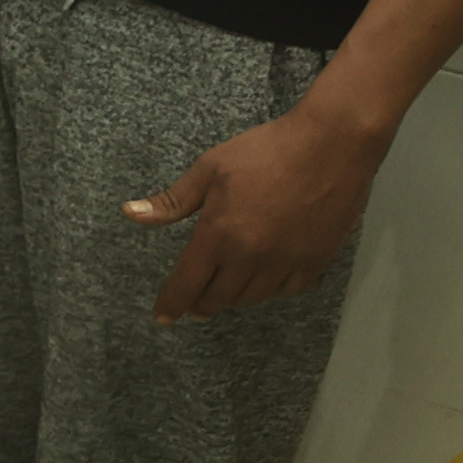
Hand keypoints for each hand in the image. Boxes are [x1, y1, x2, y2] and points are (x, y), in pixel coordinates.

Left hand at [130, 105, 382, 319]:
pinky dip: (271, 291)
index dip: (172, 303)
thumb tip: (130, 214)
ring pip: (252, 297)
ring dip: (233, 298)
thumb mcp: (209, 169)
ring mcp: (286, 261)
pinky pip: (288, 290)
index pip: (187, 282)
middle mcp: (251, 256)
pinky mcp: (317, 260)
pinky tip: (264, 281)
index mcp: (219, 235)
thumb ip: (172, 201)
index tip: (163, 317)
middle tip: (192, 305)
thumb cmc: (265, 151)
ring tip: (224, 291)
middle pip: (219, 297)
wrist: (332, 145)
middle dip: (200, 303)